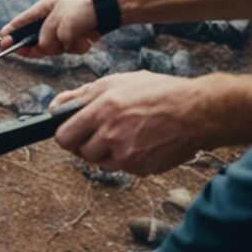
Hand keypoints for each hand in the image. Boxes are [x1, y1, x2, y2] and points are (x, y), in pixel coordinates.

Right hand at [1, 0, 97, 54]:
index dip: (12, 30)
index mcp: (46, 6)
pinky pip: (67, 49)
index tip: (2, 39)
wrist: (109, 14)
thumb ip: (46, 37)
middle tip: (14, 50)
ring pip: (51, 46)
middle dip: (29, 45)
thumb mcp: (59, 24)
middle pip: (34, 36)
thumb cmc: (84, 12)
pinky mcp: (73, 38)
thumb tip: (43, 48)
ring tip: (71, 40)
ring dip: (59, 47)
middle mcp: (52, 18)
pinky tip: (84, 40)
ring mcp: (63, 28)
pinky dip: (74, 47)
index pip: (24, 20)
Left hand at [49, 72, 213, 174]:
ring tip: (125, 135)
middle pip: (80, 152)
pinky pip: (121, 168)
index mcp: (101, 110)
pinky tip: (140, 142)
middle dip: (87, 143)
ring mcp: (125, 154)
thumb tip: (54, 107)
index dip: (66, 134)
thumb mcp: (116, 82)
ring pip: (99, 163)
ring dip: (106, 152)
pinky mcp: (139, 168)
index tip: (73, 131)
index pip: (63, 136)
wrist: (197, 112)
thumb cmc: (158, 92)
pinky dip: (126, 158)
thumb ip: (81, 95)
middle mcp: (110, 134)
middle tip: (103, 131)